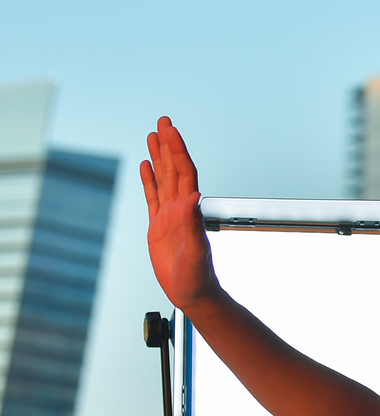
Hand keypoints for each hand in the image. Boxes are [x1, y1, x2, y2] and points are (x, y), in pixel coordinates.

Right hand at [140, 117, 219, 310]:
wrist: (193, 295)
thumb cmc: (198, 278)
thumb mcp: (196, 252)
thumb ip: (195, 225)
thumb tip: (194, 198)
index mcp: (190, 211)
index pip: (184, 173)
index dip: (177, 151)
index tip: (170, 130)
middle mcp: (181, 209)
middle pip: (174, 169)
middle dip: (169, 145)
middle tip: (163, 120)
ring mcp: (170, 216)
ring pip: (163, 179)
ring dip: (159, 157)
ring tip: (153, 135)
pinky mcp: (159, 226)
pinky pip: (153, 197)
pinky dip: (150, 180)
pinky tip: (146, 166)